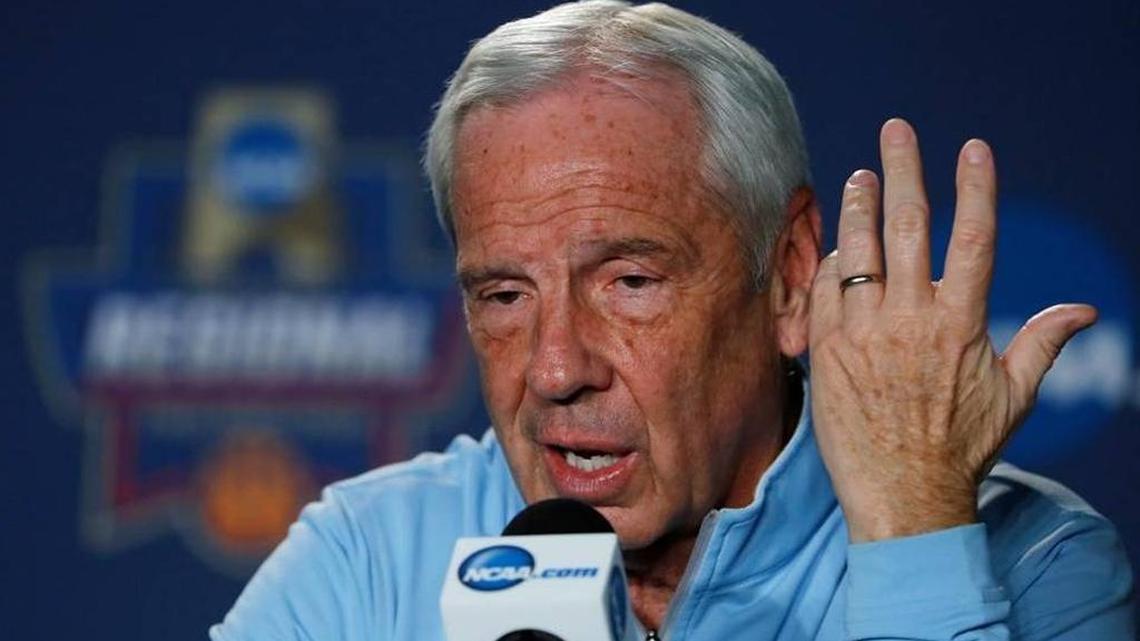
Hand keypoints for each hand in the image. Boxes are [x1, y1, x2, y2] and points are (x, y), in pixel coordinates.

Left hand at [808, 118, 1096, 542]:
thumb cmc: (961, 448)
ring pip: (858, 253)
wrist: (902, 497)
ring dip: (859, 208)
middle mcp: (909, 322)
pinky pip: (823, 294)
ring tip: (861, 176)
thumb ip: (1042, 343)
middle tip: (896, 130)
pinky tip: (837, 246)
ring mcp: (862, 335)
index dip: (974, 188)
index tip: (972, 147)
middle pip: (907, 228)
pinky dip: (830, 265)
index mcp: (961, 326)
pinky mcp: (826, 354)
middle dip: (903, 171)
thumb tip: (1082, 308)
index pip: (972, 240)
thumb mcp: (1013, 397)